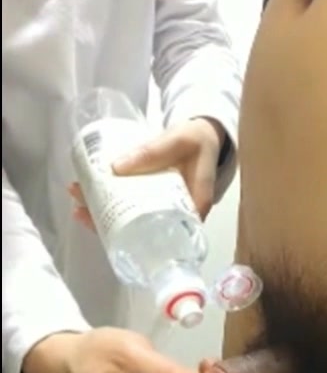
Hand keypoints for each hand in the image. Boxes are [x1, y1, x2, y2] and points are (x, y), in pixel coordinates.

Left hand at [70, 117, 225, 226]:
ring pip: (129, 219)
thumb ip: (154, 151)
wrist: (204, 133)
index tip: (104, 229)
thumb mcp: (180, 141)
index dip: (130, 240)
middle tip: (80, 209)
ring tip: (77, 195)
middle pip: (137, 231)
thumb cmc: (198, 140)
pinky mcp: (152, 198)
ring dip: (101, 210)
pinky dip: (108, 199)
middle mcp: (175, 217)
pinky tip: (88, 190)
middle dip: (106, 222)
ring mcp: (161, 209)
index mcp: (190, 211)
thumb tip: (116, 167)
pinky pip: (129, 204)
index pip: (161, 237)